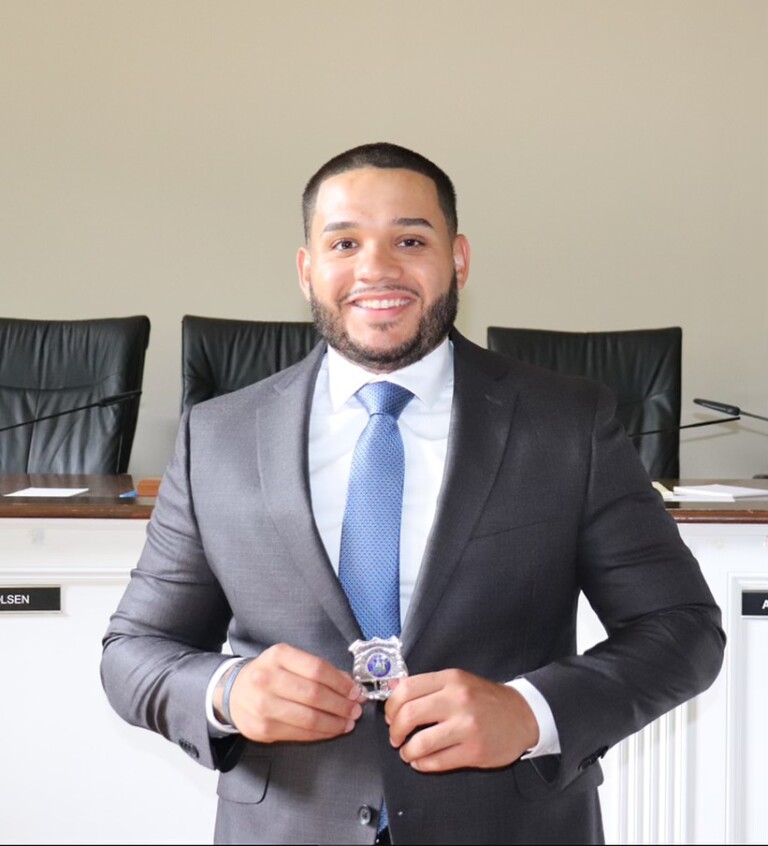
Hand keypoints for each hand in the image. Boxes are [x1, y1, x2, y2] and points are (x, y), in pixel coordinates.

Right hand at [219, 643, 364, 742]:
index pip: (317, 669)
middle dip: (341, 704)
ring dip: (334, 722)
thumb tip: (350, 685)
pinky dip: (320, 734)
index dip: (341, 682)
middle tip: (355, 709)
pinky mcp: (262, 729)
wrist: (233, 691)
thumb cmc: (268, 674)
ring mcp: (263, 705)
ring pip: (308, 718)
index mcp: (278, 656)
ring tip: (348, 722)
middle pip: (314, 694)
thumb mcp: (290, 660)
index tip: (355, 691)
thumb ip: (319, 670)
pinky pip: (299, 734)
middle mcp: (267, 679)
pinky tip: (331, 730)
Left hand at [385, 669, 538, 771]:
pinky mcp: (474, 751)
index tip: (391, 716)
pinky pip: (437, 762)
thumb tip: (394, 693)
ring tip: (408, 752)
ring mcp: (467, 727)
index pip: (406, 689)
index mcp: (451, 680)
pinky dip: (422, 764)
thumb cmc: (485, 699)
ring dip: (407, 751)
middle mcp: (458, 700)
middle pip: (409, 715)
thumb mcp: (458, 682)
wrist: (522, 714)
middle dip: (395, 731)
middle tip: (395, 737)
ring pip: (421, 743)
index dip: (391, 706)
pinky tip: (422, 761)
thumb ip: (428, 687)